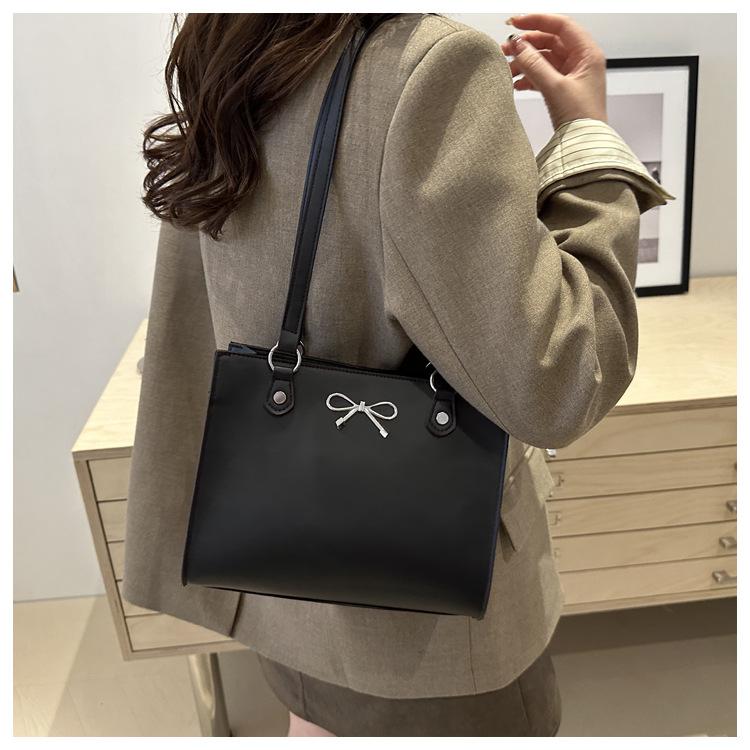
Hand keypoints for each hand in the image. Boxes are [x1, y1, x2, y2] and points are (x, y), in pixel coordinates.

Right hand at [500, 14, 606, 129]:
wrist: (585, 145)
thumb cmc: (581, 119)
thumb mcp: (555, 88)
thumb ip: (534, 64)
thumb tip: (517, 45)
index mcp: (587, 53)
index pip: (560, 26)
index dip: (537, 21)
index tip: (515, 23)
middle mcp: (581, 60)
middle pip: (549, 41)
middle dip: (526, 44)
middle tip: (505, 49)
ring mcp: (571, 75)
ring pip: (543, 59)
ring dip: (524, 62)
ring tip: (507, 69)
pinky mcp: (562, 89)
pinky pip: (542, 75)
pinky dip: (528, 77)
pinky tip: (516, 83)